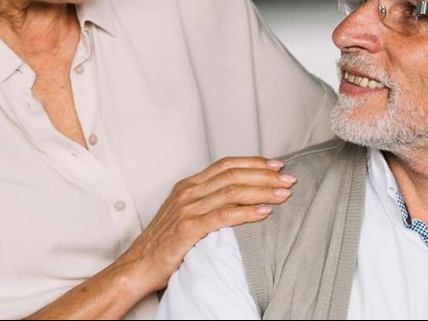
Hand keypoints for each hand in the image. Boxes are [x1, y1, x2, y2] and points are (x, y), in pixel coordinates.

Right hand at [113, 156, 295, 294]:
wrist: (138, 265)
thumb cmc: (165, 243)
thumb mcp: (185, 212)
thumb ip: (207, 200)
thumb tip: (239, 194)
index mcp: (188, 185)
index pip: (226, 165)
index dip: (254, 162)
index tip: (277, 165)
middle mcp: (188, 192)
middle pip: (234, 175)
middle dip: (265, 175)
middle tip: (289, 179)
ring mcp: (187, 209)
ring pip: (233, 192)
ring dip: (263, 191)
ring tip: (284, 194)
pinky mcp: (188, 228)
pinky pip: (224, 216)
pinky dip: (248, 213)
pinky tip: (265, 212)